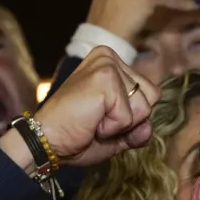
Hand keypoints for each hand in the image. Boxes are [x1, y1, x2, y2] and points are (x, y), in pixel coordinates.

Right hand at [1, 47, 160, 169]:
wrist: (46, 142)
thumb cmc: (76, 135)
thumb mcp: (116, 133)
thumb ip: (139, 128)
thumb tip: (149, 128)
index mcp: (113, 63)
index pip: (151, 94)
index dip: (133, 118)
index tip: (102, 119)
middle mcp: (110, 57)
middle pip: (152, 97)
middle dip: (131, 120)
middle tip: (98, 121)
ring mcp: (107, 65)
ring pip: (144, 107)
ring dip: (121, 125)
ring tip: (94, 120)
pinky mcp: (105, 78)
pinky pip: (130, 116)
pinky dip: (112, 128)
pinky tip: (91, 122)